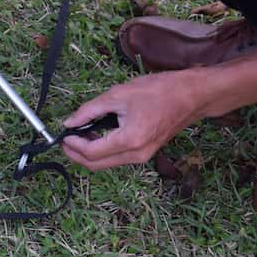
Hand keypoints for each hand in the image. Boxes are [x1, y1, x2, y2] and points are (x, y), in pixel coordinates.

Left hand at [62, 70, 205, 170]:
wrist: (192, 96)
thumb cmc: (159, 91)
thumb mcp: (118, 95)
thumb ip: (90, 110)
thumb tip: (70, 122)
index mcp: (129, 140)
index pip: (91, 152)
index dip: (73, 145)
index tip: (64, 134)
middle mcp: (136, 155)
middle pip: (97, 165)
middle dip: (77, 155)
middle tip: (67, 139)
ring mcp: (143, 157)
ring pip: (107, 163)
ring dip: (90, 153)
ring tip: (81, 133)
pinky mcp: (146, 154)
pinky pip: (118, 158)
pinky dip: (104, 150)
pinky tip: (98, 134)